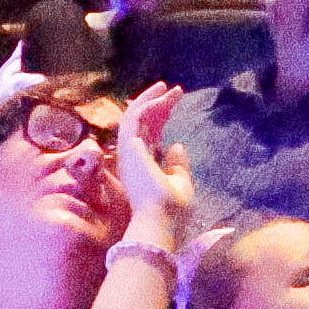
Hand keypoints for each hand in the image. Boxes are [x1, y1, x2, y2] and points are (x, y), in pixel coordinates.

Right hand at [115, 83, 198, 250]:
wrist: (161, 220)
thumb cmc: (172, 208)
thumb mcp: (180, 182)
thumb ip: (178, 164)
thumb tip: (176, 144)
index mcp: (143, 164)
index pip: (150, 134)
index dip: (161, 116)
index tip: (176, 102)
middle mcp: (132, 156)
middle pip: (143, 123)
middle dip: (159, 105)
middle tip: (175, 91)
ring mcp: (128, 151)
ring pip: (135, 117)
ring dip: (151, 100)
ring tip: (169, 88)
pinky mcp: (128, 147)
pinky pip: (133, 118)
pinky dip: (145, 105)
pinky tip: (162, 97)